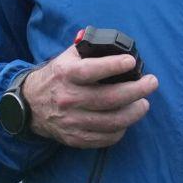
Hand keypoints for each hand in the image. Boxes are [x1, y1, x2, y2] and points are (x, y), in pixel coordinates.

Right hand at [23, 43, 157, 148]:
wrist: (30, 105)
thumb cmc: (57, 77)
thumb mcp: (67, 58)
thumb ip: (88, 49)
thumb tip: (116, 44)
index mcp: (66, 74)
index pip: (91, 71)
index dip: (113, 66)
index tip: (131, 61)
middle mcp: (68, 98)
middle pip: (108, 98)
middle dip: (136, 90)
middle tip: (151, 83)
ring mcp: (72, 121)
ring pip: (111, 121)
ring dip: (133, 113)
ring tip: (144, 103)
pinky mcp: (75, 138)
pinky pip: (104, 138)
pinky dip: (120, 130)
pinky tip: (127, 120)